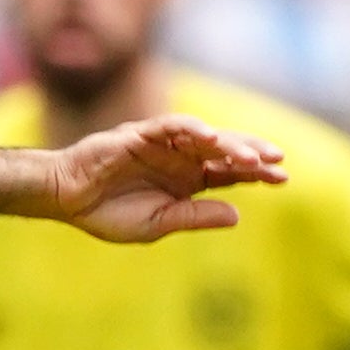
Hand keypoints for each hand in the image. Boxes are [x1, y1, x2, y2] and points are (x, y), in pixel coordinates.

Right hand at [45, 115, 286, 244]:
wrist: (66, 200)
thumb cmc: (107, 214)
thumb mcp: (157, 224)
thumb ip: (195, 217)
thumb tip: (237, 215)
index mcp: (187, 181)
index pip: (230, 173)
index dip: (257, 174)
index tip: (283, 179)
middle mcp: (180, 158)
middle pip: (226, 151)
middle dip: (253, 154)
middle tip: (278, 161)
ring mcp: (163, 144)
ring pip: (205, 137)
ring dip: (230, 144)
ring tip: (252, 158)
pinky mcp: (141, 133)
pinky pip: (172, 126)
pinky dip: (192, 129)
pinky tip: (211, 139)